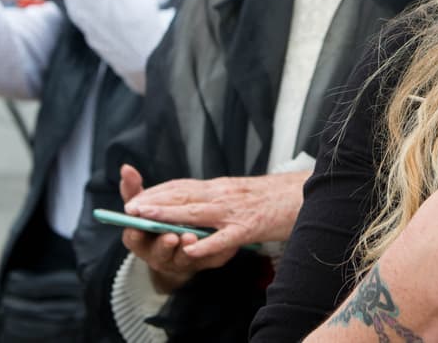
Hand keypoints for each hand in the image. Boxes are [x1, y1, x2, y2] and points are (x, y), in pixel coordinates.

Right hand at [117, 165, 231, 293]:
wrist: (183, 248)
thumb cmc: (158, 223)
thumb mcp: (144, 206)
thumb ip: (133, 190)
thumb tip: (126, 168)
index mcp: (140, 242)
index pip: (133, 239)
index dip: (136, 234)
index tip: (139, 228)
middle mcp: (158, 255)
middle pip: (158, 252)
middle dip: (164, 244)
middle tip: (170, 236)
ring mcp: (181, 261)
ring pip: (182, 258)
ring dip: (185, 248)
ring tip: (190, 238)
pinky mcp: (206, 260)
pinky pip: (208, 257)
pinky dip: (209, 250)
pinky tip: (213, 244)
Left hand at [126, 170, 307, 261]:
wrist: (306, 193)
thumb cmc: (273, 198)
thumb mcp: (241, 193)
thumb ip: (218, 198)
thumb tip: (192, 207)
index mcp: (222, 187)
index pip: (183, 186)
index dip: (158, 191)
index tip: (135, 197)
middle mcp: (225, 194)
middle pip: (184, 195)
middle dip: (155, 201)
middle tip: (131, 207)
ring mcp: (236, 210)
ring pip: (197, 212)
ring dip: (169, 215)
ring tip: (146, 219)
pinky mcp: (251, 227)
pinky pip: (225, 237)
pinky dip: (207, 244)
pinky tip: (190, 250)